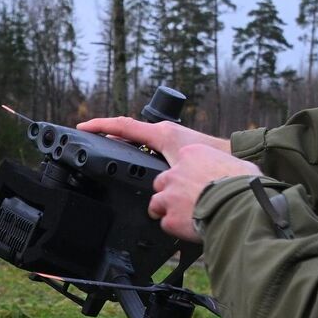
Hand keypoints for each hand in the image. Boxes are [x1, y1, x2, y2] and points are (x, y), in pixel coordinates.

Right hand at [77, 115, 231, 163]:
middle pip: (127, 132)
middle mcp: (163, 133)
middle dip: (106, 135)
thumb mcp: (183, 168)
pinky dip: (136, 152)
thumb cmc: (213, 159)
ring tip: (104, 151)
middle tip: (86, 140)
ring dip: (121, 145)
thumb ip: (164, 176)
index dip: (100, 126)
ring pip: (137, 141)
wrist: (235, 160)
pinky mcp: (175, 146)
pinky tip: (133, 165)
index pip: (124, 126)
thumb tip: (149, 191)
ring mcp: (169, 138)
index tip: (82, 127)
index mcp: (161, 133)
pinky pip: (147, 147)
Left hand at [147, 143, 261, 243]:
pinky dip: (175, 228)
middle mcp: (176, 173)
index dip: (186, 175)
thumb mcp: (238, 165)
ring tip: (182, 217)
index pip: (179, 163)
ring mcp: (170, 196)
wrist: (241, 207)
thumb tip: (232, 173)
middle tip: (186, 201)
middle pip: (162, 182)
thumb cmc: (245, 186)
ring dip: (166, 210)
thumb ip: (224, 166)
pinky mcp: (170, 218)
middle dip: (172, 192)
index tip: (193, 183)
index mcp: (191, 154)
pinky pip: (166, 224)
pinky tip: (188, 230)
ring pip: (157, 203)